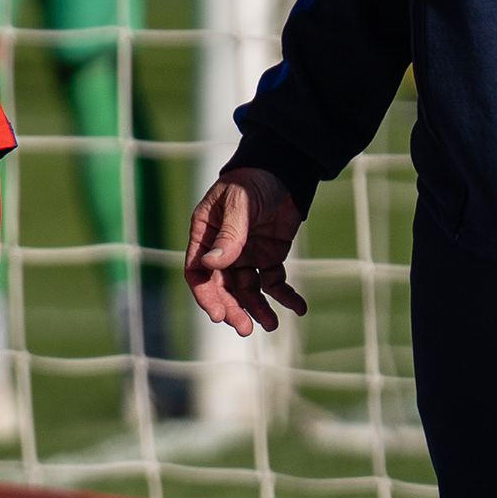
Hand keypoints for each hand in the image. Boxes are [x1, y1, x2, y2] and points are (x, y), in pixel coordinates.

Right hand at [183, 166, 310, 336]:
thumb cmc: (253, 180)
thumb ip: (229, 234)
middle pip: (223, 287)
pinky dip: (285, 295)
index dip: (206, 295)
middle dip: (234, 308)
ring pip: (248, 289)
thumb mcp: (240, 204)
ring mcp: (246, 254)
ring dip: (257, 307)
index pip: (198, 271)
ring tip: (271, 325)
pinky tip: (298, 307)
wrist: (283, 169)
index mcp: (205, 235)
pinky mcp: (269, 256)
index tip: (219, 315)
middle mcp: (222, 249)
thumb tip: (211, 265)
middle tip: (245, 329)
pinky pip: (274, 281)